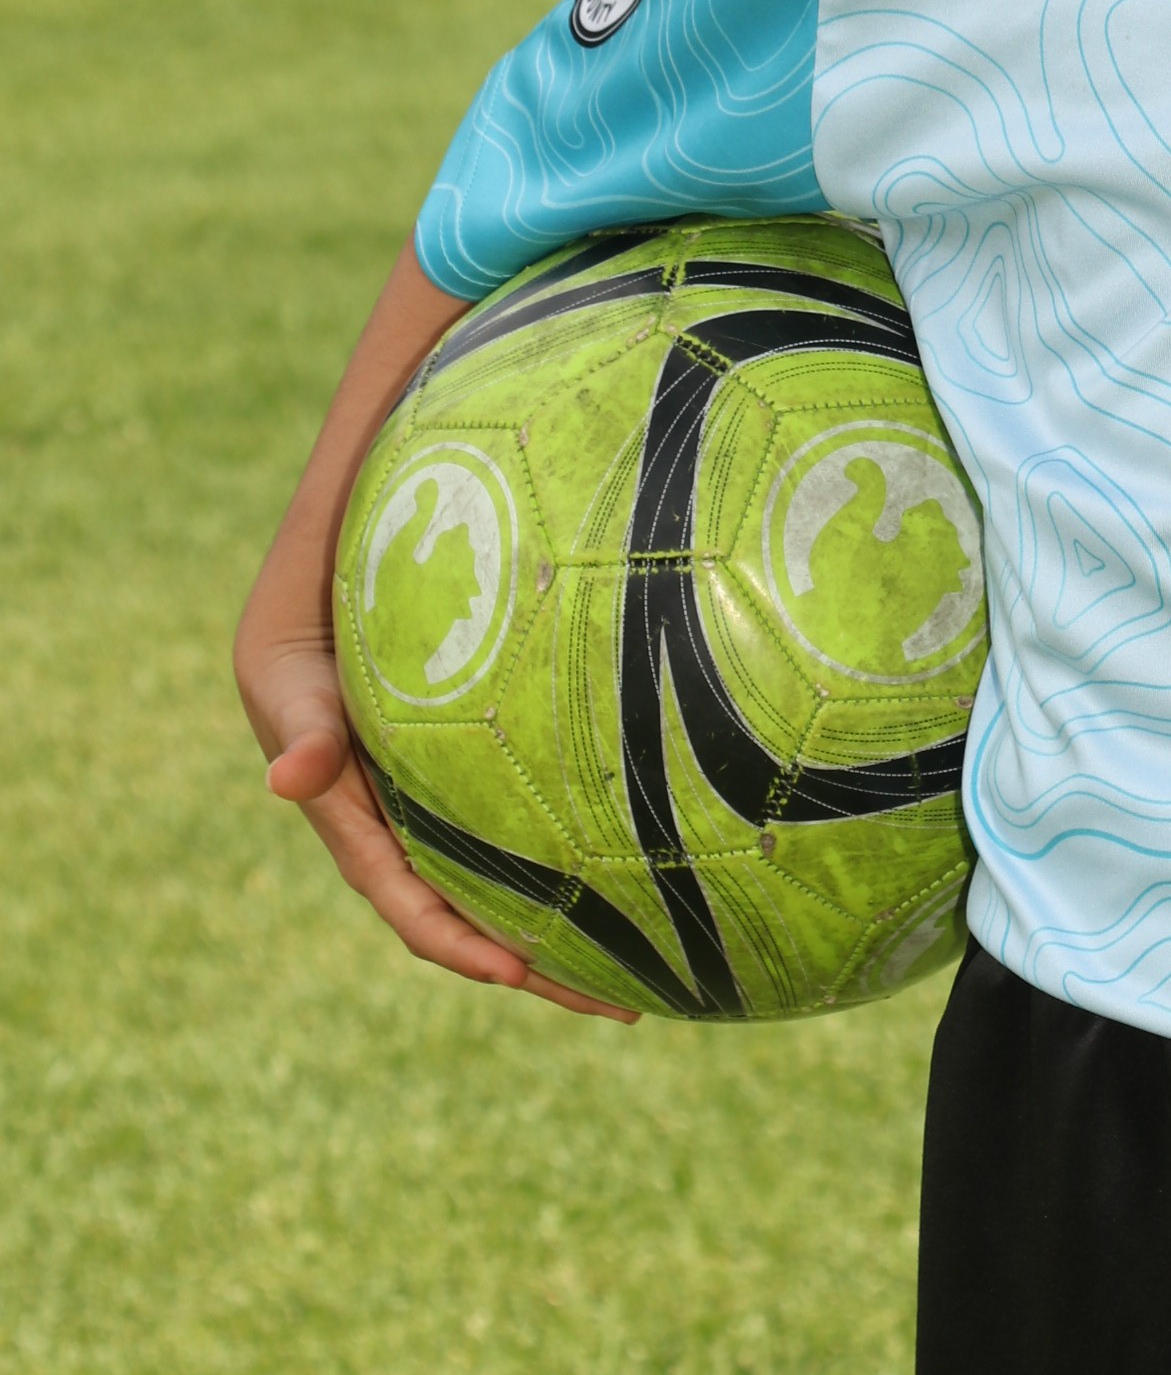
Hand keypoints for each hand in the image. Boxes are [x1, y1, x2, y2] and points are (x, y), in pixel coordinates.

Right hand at [234, 233, 636, 1022]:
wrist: (423, 374)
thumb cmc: (378, 461)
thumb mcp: (321, 576)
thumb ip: (301, 682)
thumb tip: (289, 782)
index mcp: (311, 726)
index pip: (381, 866)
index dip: (445, 930)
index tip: (518, 969)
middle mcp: (369, 740)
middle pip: (448, 878)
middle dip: (524, 948)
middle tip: (618, 1000)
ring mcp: (430, 716)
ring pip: (499, 836)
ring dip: (567, 900)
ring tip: (659, 952)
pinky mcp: (484, 686)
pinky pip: (534, 770)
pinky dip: (587, 817)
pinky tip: (676, 834)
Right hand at [237, 616, 633, 1020]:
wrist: (307, 648)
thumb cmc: (302, 677)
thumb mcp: (299, 703)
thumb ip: (306, 742)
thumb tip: (285, 778)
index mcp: (365, 846)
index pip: (418, 916)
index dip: (465, 948)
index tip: (516, 974)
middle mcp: (406, 856)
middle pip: (477, 933)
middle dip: (543, 975)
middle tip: (621, 1007)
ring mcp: (440, 839)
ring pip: (507, 907)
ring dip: (566, 945)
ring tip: (642, 977)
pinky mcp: (466, 812)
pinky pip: (518, 862)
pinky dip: (562, 886)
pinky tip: (622, 892)